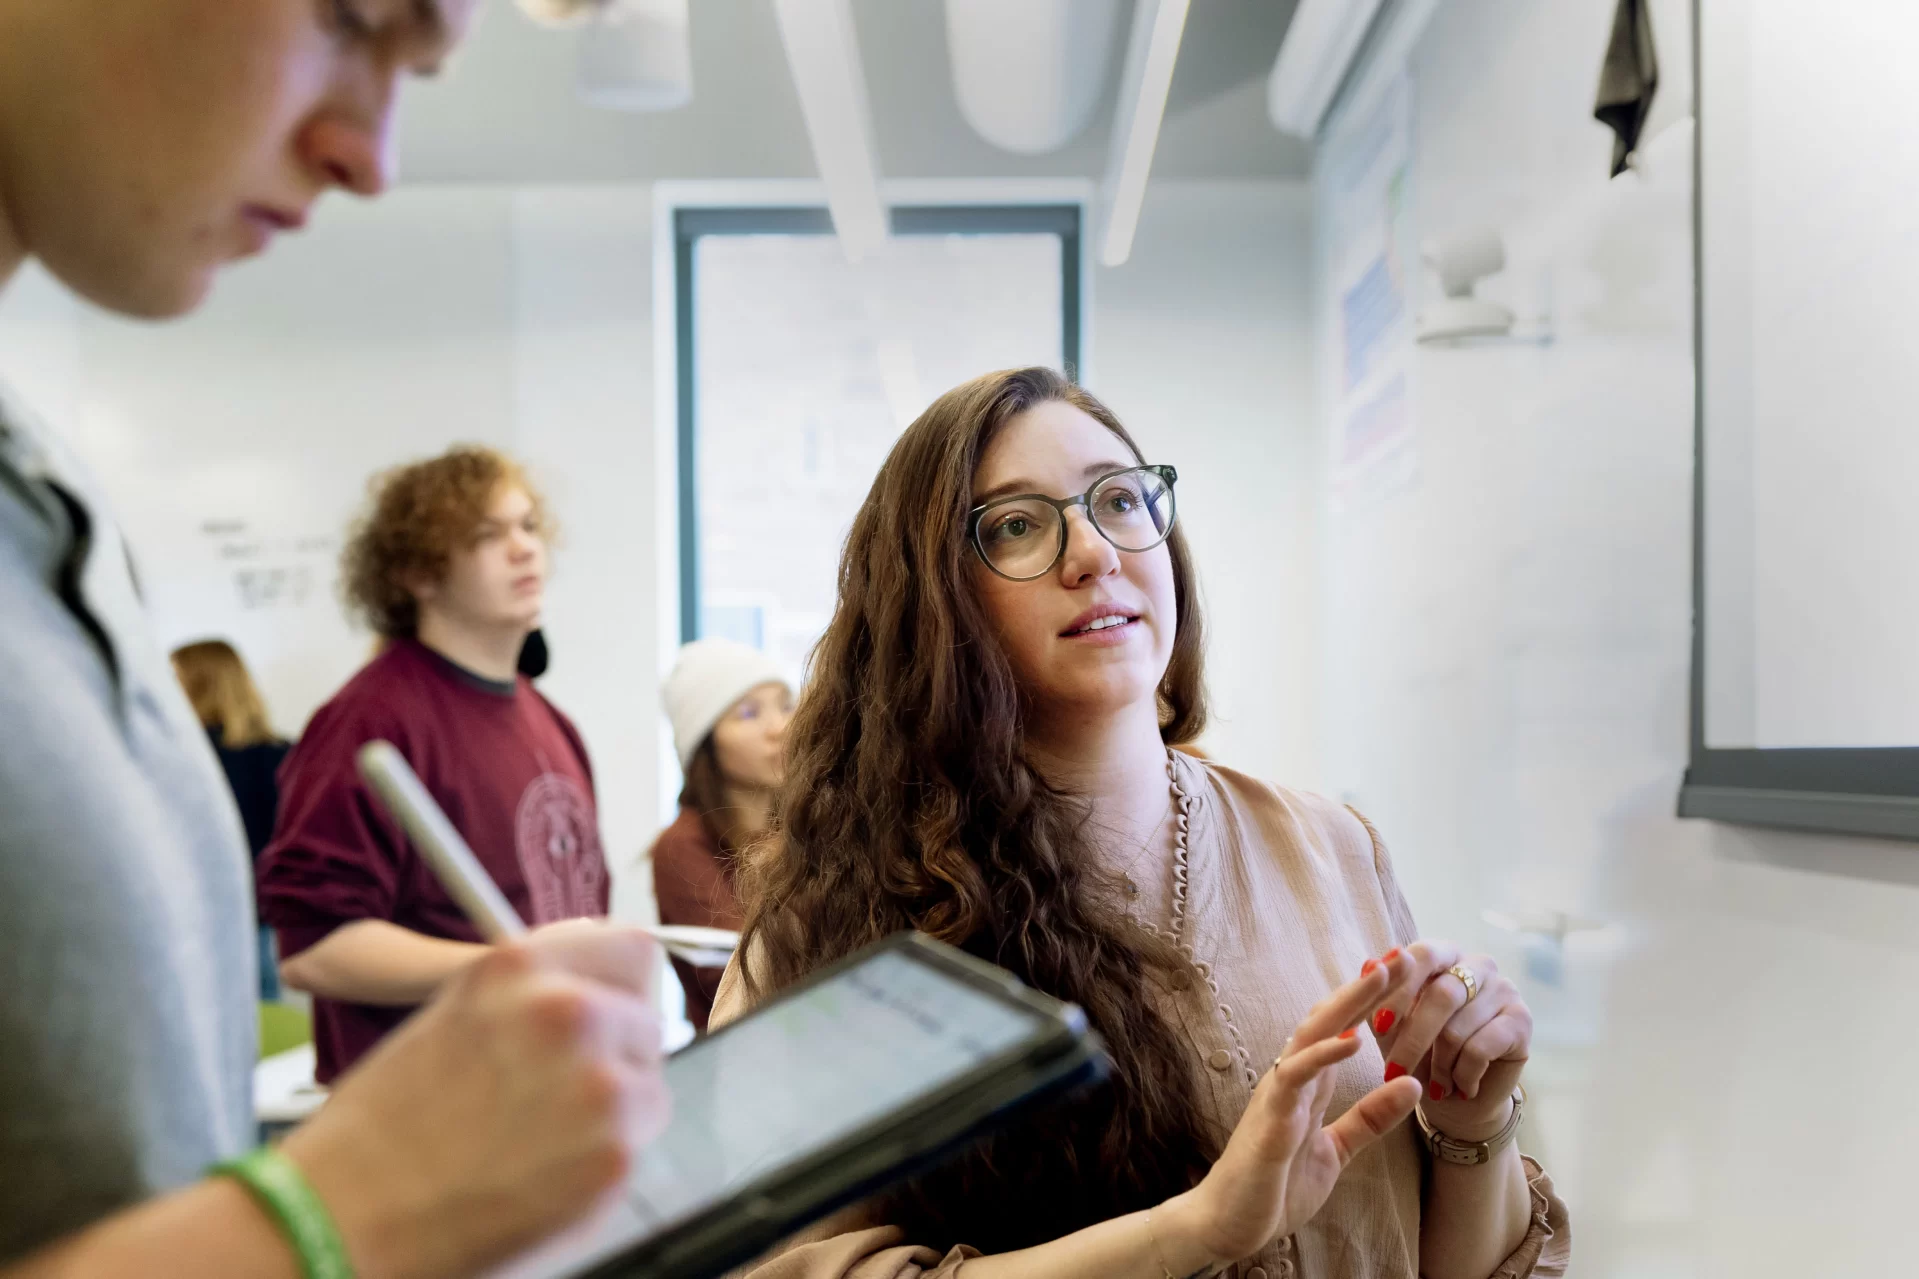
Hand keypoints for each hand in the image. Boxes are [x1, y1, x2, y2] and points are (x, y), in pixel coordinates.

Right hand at [281, 922, 670, 1278]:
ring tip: (543, 1141)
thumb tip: (595, 997)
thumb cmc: (382, 1131)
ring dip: (613, 1110)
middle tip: (572, 1092)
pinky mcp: (614, 1151)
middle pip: (647, 1016)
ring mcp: (599, 1081)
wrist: (345, 1216)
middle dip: (619, 1051)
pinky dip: (603, 1162)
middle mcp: (567, 1011)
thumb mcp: (457, 1018)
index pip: (630, 947)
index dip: (625, 985)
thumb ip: (532, 998)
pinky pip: (637, 1146)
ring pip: (647, 1084)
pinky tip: (545, 1175)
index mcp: (520, 968)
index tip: (620, 1008)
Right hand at [1158, 964, 1422, 1266]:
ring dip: (1346, 1004)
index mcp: (1307, 1084)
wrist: (1230, 1223)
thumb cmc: (1276, 1185)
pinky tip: (1351, 1039)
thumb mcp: (1338, 1150)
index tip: (1406, 972)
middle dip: (1365, 988)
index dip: (1372, 1001)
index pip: (1342, 1030)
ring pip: (1311, 1035)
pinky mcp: (1270, 1120)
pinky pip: (1295, 1078)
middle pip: (1329, 1020)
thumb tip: (1411, 1084)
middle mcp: (1291, 1079)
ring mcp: (1278, 1095)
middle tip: (1402, 955)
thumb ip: (1370, 1118)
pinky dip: (1322, 1055)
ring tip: (1380, 975)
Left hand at [1365, 941, 1530, 1141]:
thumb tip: (1369, 964)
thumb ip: (1379, 997)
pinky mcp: (1522, 1021)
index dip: (1400, 990)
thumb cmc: (1419, 1053)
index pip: (1422, 956)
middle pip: (1441, 995)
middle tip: (1392, 1073)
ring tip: (1434, 1084)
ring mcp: (1505, 989)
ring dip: (1438, 1066)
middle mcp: (1478, 965)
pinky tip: (1460, 1087)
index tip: (1378, 1025)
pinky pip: (1480, 1049)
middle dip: (1412, 1040)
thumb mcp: (1391, 1028)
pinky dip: (1462, 1075)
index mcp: (1444, 955)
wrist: (1459, 1097)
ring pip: (1458, 1029)